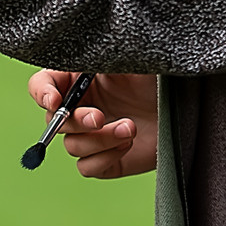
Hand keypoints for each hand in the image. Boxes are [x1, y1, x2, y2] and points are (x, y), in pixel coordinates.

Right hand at [29, 69, 158, 179]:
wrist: (185, 107)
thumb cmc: (156, 78)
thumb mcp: (127, 58)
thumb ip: (98, 58)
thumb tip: (78, 58)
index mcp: (78, 79)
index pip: (41, 85)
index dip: (41, 94)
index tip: (55, 101)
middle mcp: (80, 108)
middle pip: (54, 121)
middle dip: (76, 121)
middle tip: (99, 117)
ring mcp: (91, 136)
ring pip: (72, 146)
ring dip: (100, 140)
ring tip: (129, 128)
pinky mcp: (106, 160)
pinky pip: (87, 168)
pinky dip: (104, 158)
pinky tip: (128, 142)